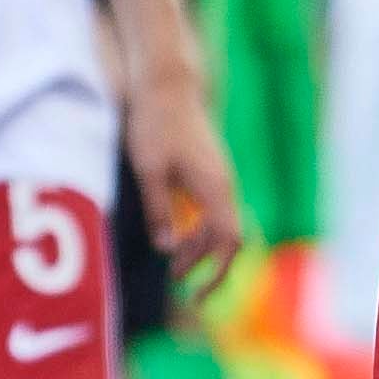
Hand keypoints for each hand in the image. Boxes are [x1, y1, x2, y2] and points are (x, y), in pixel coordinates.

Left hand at [123, 71, 247, 303]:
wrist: (166, 84)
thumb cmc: (155, 124)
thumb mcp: (149, 170)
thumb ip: (159, 210)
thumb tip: (166, 249)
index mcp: (215, 187)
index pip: (228, 240)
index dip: (217, 271)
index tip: (198, 293)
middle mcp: (224, 184)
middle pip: (225, 236)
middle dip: (204, 262)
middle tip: (176, 280)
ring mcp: (219, 177)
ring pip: (218, 222)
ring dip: (198, 245)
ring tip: (171, 261)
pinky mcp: (209, 170)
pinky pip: (211, 208)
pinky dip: (197, 226)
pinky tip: (175, 233)